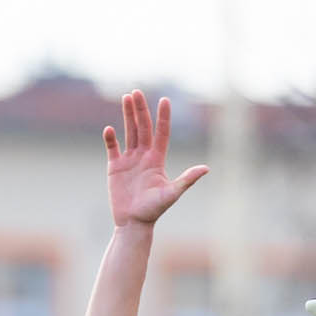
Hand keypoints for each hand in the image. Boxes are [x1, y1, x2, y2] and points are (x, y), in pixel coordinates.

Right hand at [104, 92, 208, 229]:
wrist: (133, 223)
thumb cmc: (154, 210)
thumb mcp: (172, 194)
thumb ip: (187, 180)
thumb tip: (206, 168)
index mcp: (157, 159)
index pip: (161, 132)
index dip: (163, 117)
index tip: (165, 100)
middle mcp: (144, 156)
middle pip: (142, 127)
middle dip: (140, 110)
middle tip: (136, 92)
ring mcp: (129, 160)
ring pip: (129, 132)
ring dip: (127, 116)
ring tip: (126, 98)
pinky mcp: (115, 167)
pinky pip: (112, 148)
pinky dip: (111, 139)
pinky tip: (110, 129)